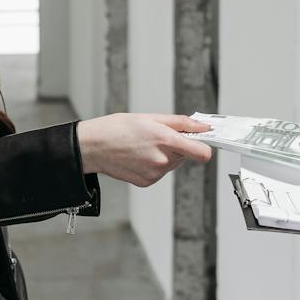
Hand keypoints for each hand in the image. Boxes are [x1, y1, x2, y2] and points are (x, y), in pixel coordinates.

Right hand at [76, 113, 214, 186]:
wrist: (93, 147)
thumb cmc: (117, 129)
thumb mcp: (152, 117)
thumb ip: (182, 123)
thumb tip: (203, 126)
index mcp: (165, 141)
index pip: (202, 153)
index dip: (206, 146)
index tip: (203, 140)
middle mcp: (162, 161)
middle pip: (186, 156)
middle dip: (178, 146)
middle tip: (159, 136)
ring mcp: (154, 174)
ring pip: (172, 164)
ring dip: (165, 155)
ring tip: (144, 146)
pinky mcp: (147, 182)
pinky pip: (160, 172)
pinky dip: (154, 164)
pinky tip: (139, 156)